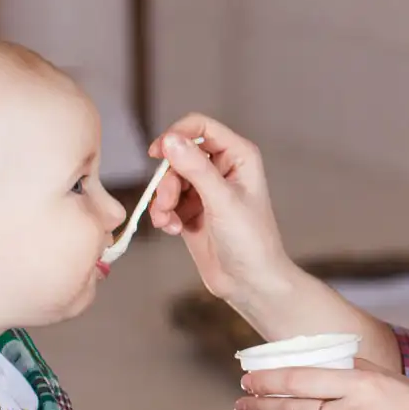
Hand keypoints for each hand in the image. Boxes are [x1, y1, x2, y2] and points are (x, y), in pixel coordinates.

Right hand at [147, 115, 292, 307]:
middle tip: (168, 203)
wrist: (250, 283)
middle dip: (168, 179)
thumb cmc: (250, 241)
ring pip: (169, 179)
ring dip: (163, 200)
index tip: (158, 153)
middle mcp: (222, 168)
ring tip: (169, 222)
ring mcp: (207, 190)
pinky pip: (168, 200)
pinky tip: (172, 229)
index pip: (201, 126)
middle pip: (179, 155)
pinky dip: (164, 213)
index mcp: (238, 156)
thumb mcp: (221, 201)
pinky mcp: (194, 210)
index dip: (176, 134)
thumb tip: (170, 140)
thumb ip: (195, 168)